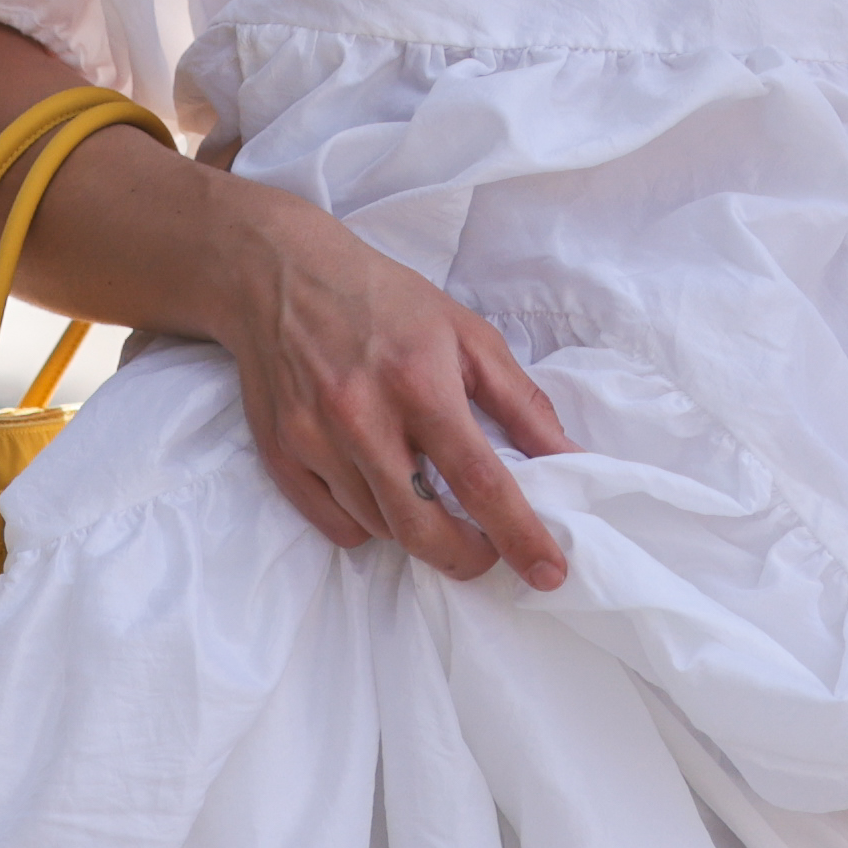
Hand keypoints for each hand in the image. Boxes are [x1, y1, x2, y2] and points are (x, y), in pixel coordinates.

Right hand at [199, 186, 572, 588]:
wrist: (279, 275)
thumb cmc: (386, 302)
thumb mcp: (468, 335)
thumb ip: (521, 402)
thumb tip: (568, 459)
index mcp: (419, 382)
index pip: (479, 479)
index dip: (519, 534)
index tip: (548, 572)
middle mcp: (361, 416)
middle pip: (421, 525)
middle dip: (466, 558)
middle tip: (488, 554)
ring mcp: (314, 440)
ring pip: (379, 528)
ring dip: (416, 530)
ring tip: (429, 497)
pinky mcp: (281, 455)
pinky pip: (336, 525)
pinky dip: (369, 524)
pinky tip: (381, 491)